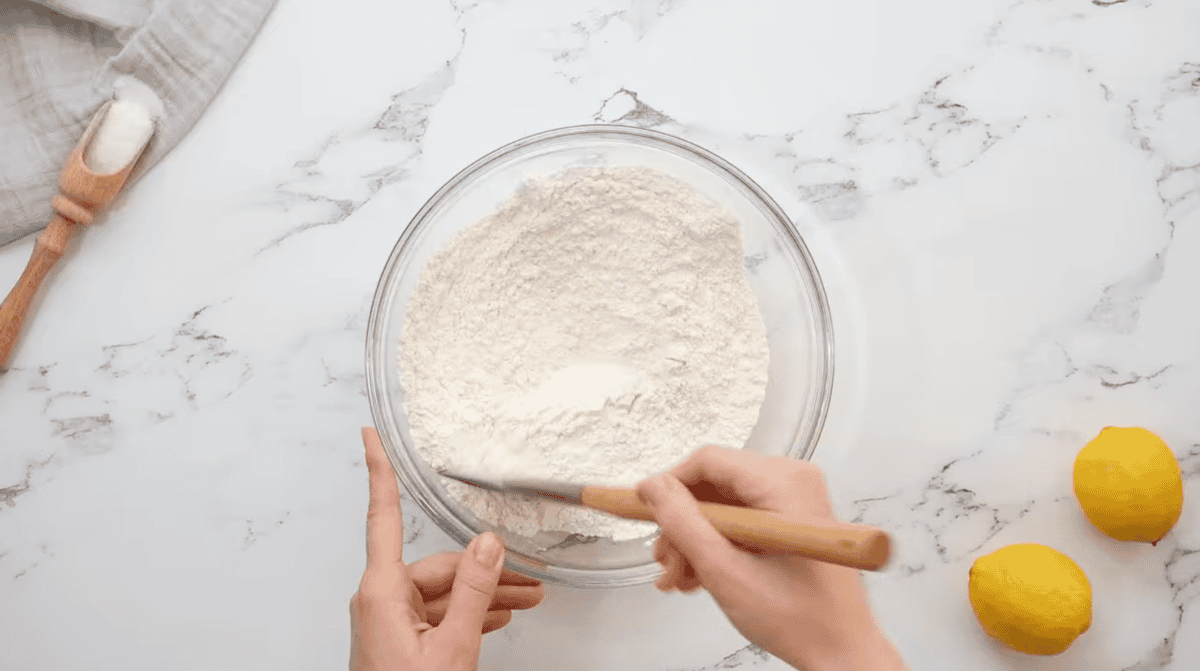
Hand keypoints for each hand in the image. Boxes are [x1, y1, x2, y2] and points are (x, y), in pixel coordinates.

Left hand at [350, 427, 544, 670]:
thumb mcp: (453, 648)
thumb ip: (475, 592)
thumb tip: (489, 543)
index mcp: (380, 592)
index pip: (383, 517)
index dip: (377, 472)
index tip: (368, 436)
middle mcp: (379, 600)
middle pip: (437, 566)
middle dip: (486, 569)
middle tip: (531, 579)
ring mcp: (387, 622)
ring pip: (443, 593)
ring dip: (485, 595)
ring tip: (529, 600)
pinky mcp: (398, 641)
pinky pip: (437, 615)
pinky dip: (469, 614)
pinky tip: (500, 617)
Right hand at [636, 446, 904, 670]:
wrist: (841, 653)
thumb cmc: (802, 618)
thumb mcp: (726, 571)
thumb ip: (683, 524)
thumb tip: (652, 488)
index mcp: (784, 483)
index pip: (708, 462)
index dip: (668, 485)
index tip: (641, 509)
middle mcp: (792, 481)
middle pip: (713, 485)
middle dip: (682, 526)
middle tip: (666, 562)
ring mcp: (792, 500)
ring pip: (721, 506)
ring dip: (694, 540)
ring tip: (681, 577)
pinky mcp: (789, 520)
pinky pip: (739, 520)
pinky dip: (715, 545)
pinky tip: (699, 575)